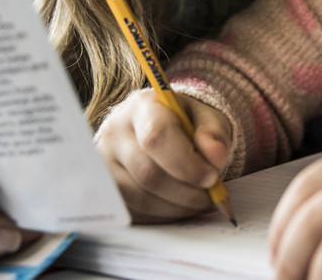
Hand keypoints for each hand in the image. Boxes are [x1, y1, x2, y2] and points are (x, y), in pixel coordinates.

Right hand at [95, 89, 232, 222]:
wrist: (159, 129)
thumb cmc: (185, 122)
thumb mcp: (206, 116)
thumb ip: (214, 132)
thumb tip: (217, 157)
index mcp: (142, 107)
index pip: (157, 137)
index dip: (187, 163)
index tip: (212, 177)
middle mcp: (115, 133)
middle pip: (148, 173)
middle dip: (187, 191)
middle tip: (212, 195)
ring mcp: (104, 164)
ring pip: (142, 198)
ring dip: (178, 207)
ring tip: (201, 200)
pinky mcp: (105, 190)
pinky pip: (135, 212)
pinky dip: (164, 215)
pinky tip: (181, 205)